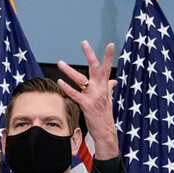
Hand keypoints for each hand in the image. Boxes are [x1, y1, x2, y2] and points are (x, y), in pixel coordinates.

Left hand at [56, 41, 118, 159]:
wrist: (105, 130)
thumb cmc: (104, 114)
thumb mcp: (108, 99)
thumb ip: (109, 88)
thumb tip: (114, 81)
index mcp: (104, 86)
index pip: (106, 68)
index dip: (108, 56)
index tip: (109, 44)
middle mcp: (100, 89)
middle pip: (95, 68)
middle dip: (89, 55)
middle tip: (84, 42)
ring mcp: (93, 96)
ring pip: (81, 79)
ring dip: (69, 71)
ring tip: (60, 62)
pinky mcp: (86, 104)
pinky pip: (74, 94)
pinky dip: (66, 88)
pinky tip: (59, 82)